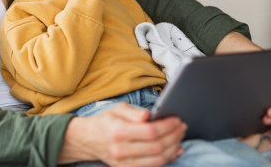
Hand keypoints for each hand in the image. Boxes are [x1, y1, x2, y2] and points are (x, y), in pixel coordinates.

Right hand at [58, 103, 186, 166]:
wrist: (89, 139)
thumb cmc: (106, 121)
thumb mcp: (117, 109)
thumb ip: (134, 112)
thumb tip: (149, 115)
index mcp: (118, 131)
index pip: (150, 131)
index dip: (168, 126)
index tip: (176, 119)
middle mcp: (121, 150)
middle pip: (157, 146)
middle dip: (174, 136)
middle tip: (182, 126)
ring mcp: (124, 163)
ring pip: (158, 160)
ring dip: (173, 148)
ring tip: (180, 136)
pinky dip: (167, 159)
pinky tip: (175, 149)